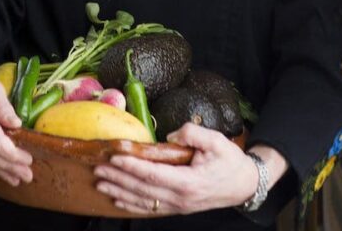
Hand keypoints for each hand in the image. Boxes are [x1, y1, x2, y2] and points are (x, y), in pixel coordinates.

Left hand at [93, 123, 258, 214]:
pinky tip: (117, 199)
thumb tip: (172, 134)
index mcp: (189, 182)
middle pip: (143, 189)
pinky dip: (131, 205)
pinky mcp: (178, 207)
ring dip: (119, 191)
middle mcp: (181, 198)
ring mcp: (179, 206)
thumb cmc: (229, 161)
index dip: (132, 166)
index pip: (153, 174)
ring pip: (143, 201)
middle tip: (97, 168)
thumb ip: (193, 133)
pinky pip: (151, 208)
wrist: (244, 185)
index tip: (114, 156)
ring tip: (99, 182)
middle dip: (118, 178)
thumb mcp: (216, 141)